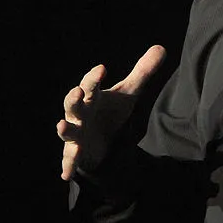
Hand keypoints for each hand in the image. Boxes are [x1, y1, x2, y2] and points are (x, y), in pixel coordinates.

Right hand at [57, 45, 165, 180]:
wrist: (101, 140)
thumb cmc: (110, 111)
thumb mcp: (128, 93)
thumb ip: (142, 72)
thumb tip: (161, 48)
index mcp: (92, 96)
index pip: (90, 84)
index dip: (94, 76)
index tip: (102, 68)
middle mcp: (80, 113)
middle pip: (73, 104)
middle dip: (73, 98)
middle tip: (78, 91)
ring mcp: (76, 133)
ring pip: (68, 130)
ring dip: (64, 129)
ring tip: (61, 126)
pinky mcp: (76, 153)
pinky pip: (70, 160)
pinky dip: (68, 166)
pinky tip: (66, 175)